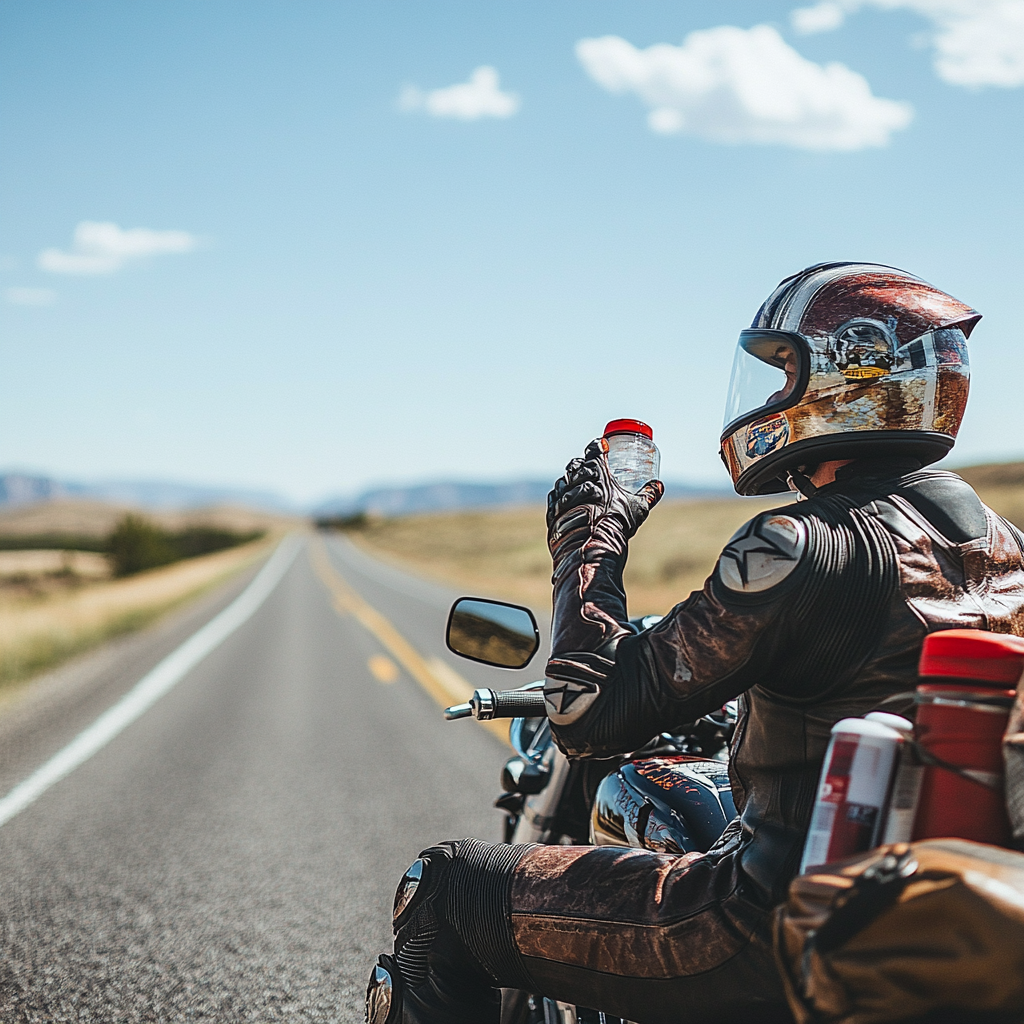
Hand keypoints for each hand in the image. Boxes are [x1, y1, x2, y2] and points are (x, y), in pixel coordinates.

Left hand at [546, 439, 663, 551]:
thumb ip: (648, 495)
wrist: (591, 544)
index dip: (597, 446)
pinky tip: (564, 501)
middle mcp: (577, 480)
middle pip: (576, 464)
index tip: (600, 445)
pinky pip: (554, 497)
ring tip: (576, 487)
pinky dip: (560, 497)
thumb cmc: (616, 522)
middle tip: (588, 470)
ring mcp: (564, 494)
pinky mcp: (554, 510)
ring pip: (563, 480)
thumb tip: (658, 486)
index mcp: (598, 473)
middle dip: (582, 465)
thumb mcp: (637, 508)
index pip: (594, 450)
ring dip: (569, 482)